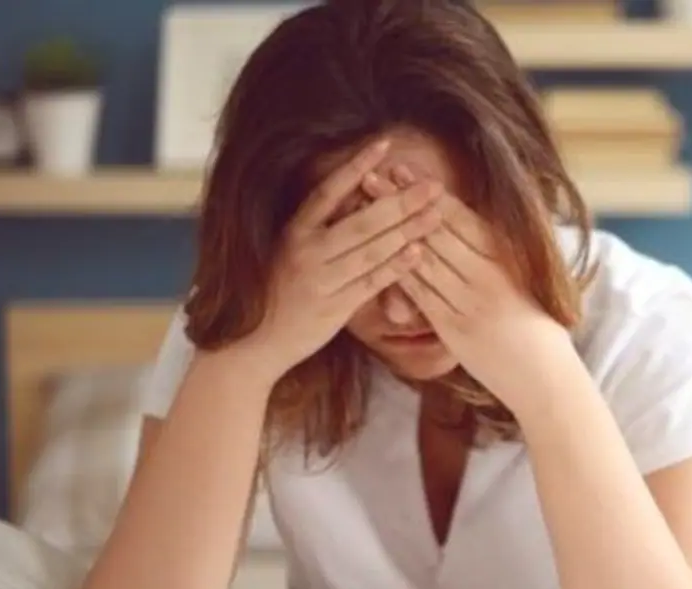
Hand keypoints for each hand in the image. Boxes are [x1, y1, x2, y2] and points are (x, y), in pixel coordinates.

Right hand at [238, 140, 443, 378]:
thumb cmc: (278, 291)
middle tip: (432, 185)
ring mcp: (321, 280)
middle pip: (361, 221)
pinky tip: (418, 252)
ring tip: (436, 214)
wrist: (255, 342)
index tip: (384, 143)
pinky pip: (371, 283)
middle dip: (401, 202)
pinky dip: (396, 267)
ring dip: (407, 231)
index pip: (328, 191)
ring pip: (371, 250)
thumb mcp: (290, 250)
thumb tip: (360, 194)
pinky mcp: (334, 308)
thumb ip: (321, 226)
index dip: (356, 165)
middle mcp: (306, 252)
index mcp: (293, 231)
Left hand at [367, 166, 575, 412]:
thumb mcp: (529, 279)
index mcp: (508, 258)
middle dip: (401, 202)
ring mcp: (470, 303)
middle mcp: (488, 276)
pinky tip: (377, 254)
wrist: (545, 377)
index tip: (404, 169)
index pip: (461, 218)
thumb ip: (503, 252)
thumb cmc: (539, 326)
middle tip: (372, 175)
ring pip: (424, 259)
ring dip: (390, 231)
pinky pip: (421, 295)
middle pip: (436, 231)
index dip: (428, 192)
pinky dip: (399, 271)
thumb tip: (476, 220)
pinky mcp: (455, 329)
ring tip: (366, 208)